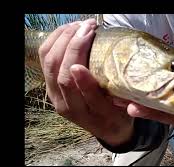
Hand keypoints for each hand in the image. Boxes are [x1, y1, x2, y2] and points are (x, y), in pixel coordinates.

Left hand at [38, 19, 133, 145]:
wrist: (108, 129)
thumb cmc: (118, 117)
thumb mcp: (123, 109)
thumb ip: (117, 95)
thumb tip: (115, 72)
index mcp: (82, 111)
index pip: (71, 83)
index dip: (77, 57)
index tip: (89, 36)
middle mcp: (63, 104)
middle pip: (57, 69)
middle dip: (71, 42)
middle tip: (89, 26)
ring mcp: (54, 94)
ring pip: (48, 62)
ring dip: (61, 39)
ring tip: (79, 26)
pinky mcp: (51, 86)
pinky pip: (45, 60)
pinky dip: (54, 42)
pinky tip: (68, 32)